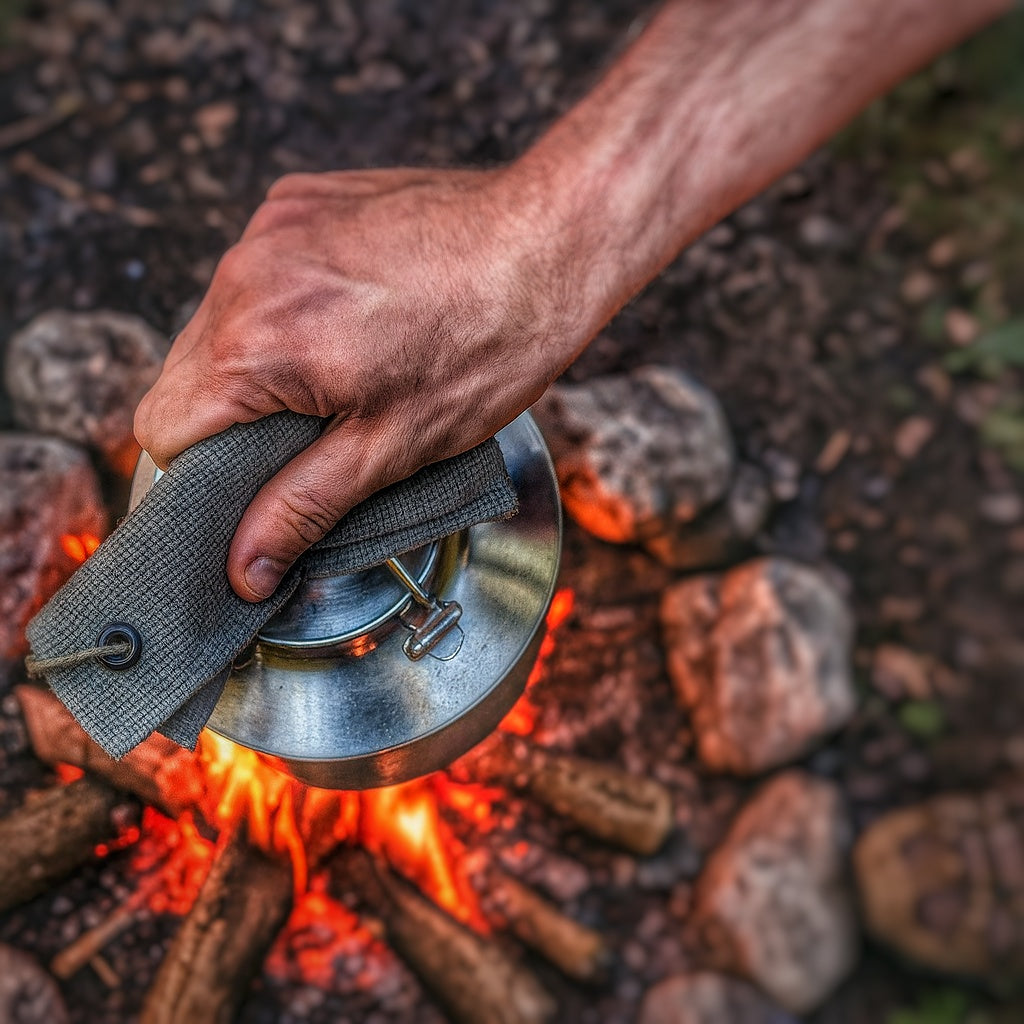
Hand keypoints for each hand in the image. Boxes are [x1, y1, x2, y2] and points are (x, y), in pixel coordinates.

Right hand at [134, 166, 582, 601]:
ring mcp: (271, 227)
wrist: (549, 239)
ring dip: (260, 363)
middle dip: (234, 422)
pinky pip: (260, 273)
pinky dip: (287, 308)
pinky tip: (350, 322)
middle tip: (308, 441)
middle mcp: (246, 274)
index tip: (245, 493)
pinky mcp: (300, 200)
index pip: (166, 431)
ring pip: (220, 323)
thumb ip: (303, 507)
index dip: (201, 477)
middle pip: (188, 377)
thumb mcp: (394, 447)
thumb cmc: (490, 341)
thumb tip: (246, 566)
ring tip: (340, 377)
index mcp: (256, 341)